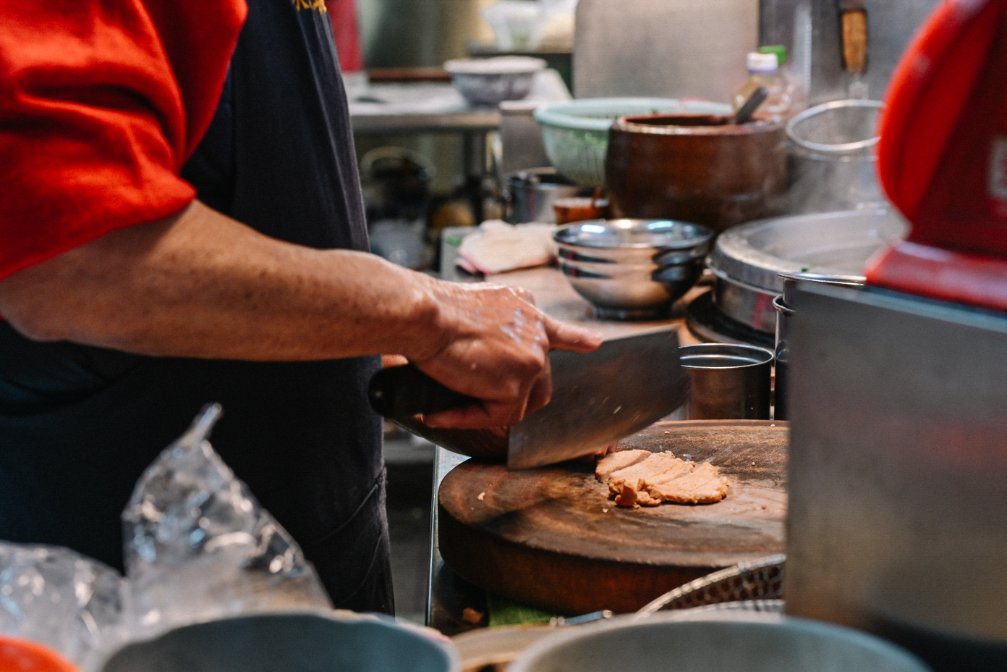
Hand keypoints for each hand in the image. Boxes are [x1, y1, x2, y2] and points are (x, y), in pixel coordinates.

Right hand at [407, 281, 601, 428]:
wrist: (427, 314)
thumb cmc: (432, 310)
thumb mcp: (472, 306)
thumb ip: (490, 326)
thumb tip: (475, 352)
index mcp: (524, 306)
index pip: (555, 328)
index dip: (576, 340)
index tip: (594, 342)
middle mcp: (536, 330)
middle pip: (539, 376)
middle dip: (518, 393)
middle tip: (485, 398)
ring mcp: (531, 358)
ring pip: (520, 401)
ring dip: (490, 407)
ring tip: (455, 403)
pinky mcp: (516, 385)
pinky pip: (497, 416)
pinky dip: (469, 418)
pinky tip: (442, 413)